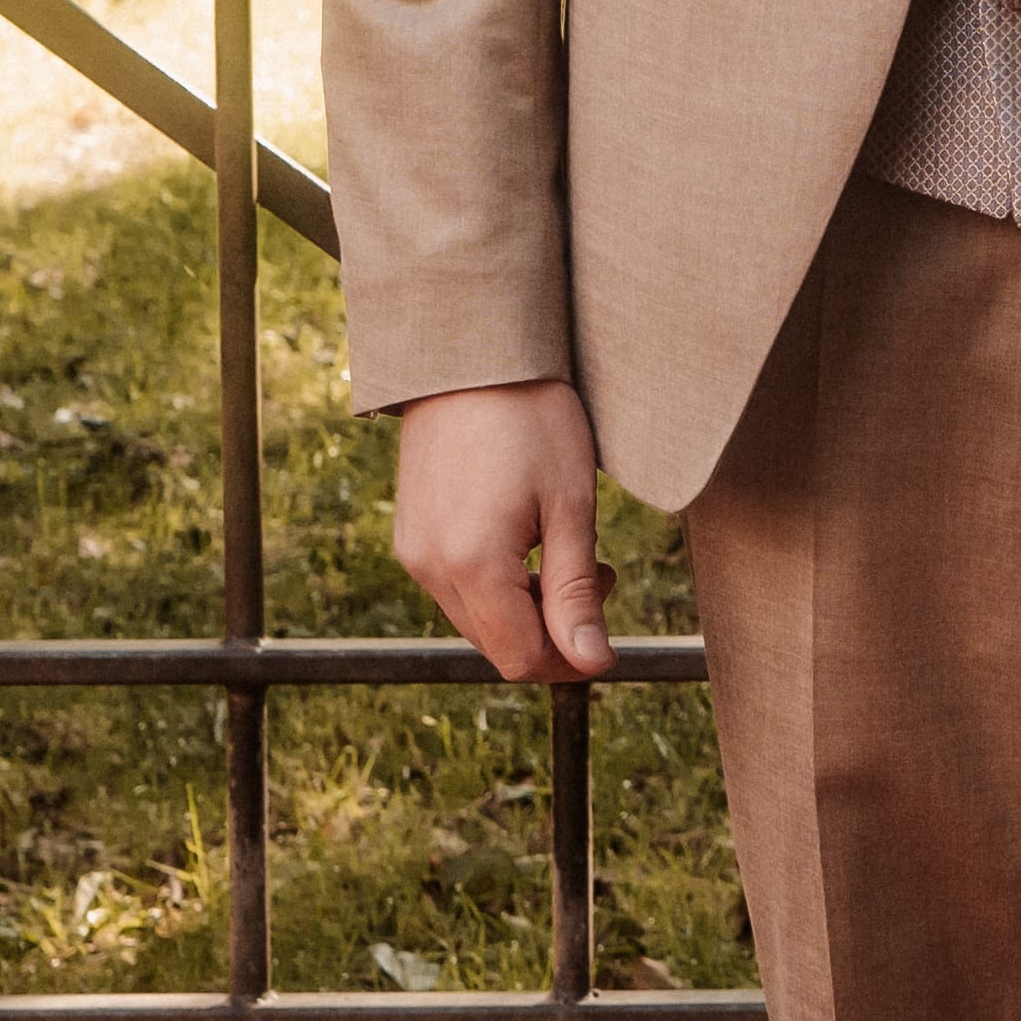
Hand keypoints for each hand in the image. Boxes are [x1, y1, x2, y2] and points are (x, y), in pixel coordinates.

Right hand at [394, 379, 614, 685]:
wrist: (470, 355)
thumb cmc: (533, 420)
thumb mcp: (570, 506)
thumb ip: (575, 592)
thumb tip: (592, 664)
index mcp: (471, 565)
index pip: (522, 658)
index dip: (572, 658)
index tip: (609, 618)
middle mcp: (430, 568)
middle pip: (498, 644)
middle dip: (554, 629)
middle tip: (600, 572)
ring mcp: (414, 552)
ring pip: (478, 619)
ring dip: (528, 607)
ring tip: (569, 550)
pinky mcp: (411, 534)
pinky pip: (458, 587)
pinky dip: (498, 584)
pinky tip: (528, 540)